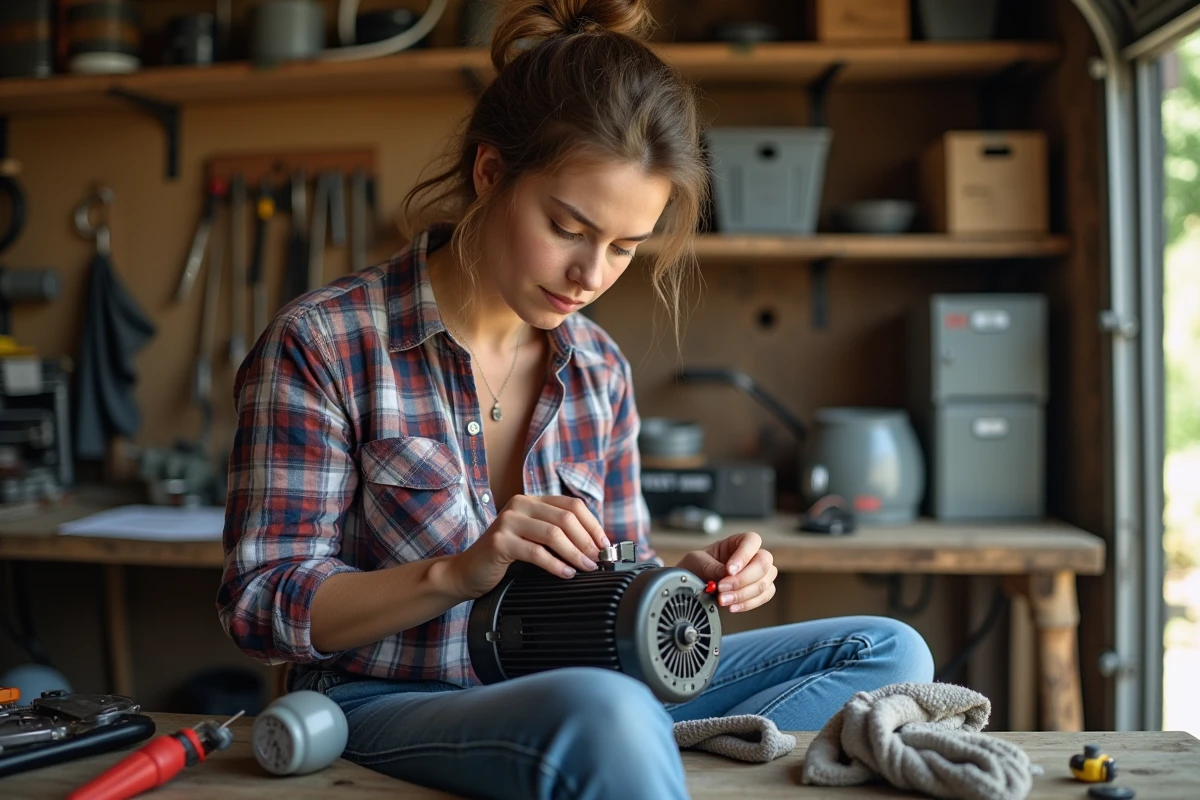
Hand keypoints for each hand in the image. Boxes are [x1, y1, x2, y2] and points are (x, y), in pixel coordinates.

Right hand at [448, 495, 609, 598]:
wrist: (467, 571)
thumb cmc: (505, 557)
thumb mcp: (534, 539)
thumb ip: (557, 535)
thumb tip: (596, 546)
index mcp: (532, 500)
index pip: (572, 505)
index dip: (593, 525)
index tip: (605, 545)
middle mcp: (520, 505)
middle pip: (566, 518)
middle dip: (587, 542)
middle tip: (598, 560)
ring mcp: (508, 521)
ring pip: (553, 534)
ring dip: (575, 554)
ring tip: (586, 568)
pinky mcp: (500, 541)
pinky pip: (536, 552)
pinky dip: (555, 565)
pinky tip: (565, 574)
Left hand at [677, 531, 776, 612]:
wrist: (694, 584)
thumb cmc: (696, 567)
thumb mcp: (697, 562)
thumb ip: (711, 567)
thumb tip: (726, 574)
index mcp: (738, 541)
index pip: (752, 541)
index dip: (743, 556)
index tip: (728, 571)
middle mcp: (754, 555)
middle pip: (763, 563)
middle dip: (742, 579)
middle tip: (721, 588)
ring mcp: (761, 573)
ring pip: (764, 583)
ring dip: (743, 594)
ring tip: (722, 600)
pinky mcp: (761, 590)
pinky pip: (764, 596)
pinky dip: (748, 604)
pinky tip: (732, 607)